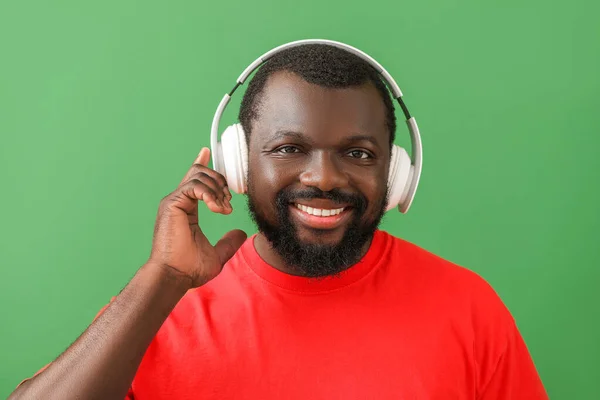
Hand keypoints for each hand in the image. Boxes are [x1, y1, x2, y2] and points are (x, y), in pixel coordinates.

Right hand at [148, 147, 246, 287]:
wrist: (174, 277)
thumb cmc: (189, 269)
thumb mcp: (217, 254)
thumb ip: (229, 242)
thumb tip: (241, 232)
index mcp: (185, 209)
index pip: (193, 180)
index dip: (201, 164)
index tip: (207, 151)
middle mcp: (178, 202)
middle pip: (200, 173)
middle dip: (220, 181)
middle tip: (229, 201)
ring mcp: (173, 202)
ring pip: (199, 176)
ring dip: (217, 189)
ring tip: (224, 209)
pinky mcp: (172, 204)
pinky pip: (194, 186)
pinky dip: (210, 194)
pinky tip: (218, 208)